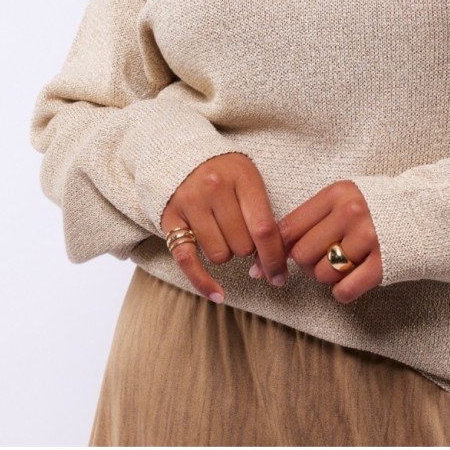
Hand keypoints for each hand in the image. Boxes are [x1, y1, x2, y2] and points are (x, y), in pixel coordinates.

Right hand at [160, 153, 287, 302]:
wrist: (182, 155)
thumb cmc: (225, 173)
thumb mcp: (249, 180)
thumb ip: (262, 215)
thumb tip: (273, 265)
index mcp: (242, 176)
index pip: (263, 228)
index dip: (274, 258)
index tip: (280, 277)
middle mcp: (215, 187)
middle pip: (242, 245)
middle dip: (247, 248)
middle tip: (242, 233)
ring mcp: (190, 203)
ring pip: (219, 255)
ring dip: (226, 253)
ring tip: (222, 232)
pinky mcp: (169, 219)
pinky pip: (188, 261)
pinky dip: (203, 282)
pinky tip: (218, 294)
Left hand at [272, 180, 382, 303]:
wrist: (426, 213)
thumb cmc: (377, 208)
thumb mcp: (345, 199)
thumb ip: (312, 218)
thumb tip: (269, 251)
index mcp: (337, 193)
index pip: (290, 226)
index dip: (274, 250)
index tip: (262, 267)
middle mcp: (351, 212)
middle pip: (303, 254)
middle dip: (306, 264)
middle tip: (319, 261)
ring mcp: (369, 238)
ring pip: (323, 274)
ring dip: (327, 278)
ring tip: (342, 266)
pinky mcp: (383, 263)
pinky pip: (345, 290)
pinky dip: (342, 292)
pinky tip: (351, 282)